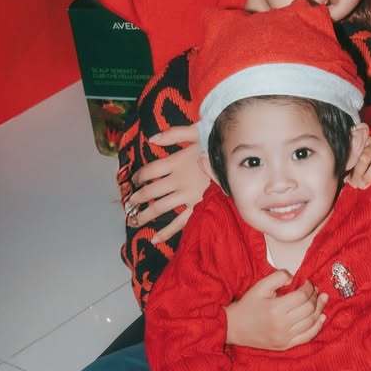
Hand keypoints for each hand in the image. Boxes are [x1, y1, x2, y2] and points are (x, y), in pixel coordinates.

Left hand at [124, 126, 208, 243]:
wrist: (242, 161)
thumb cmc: (219, 144)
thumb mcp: (197, 132)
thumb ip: (174, 133)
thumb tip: (152, 139)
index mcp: (177, 162)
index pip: (149, 171)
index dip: (138, 177)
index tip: (134, 181)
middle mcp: (178, 180)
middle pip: (150, 191)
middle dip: (136, 199)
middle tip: (129, 205)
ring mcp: (187, 195)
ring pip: (159, 208)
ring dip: (144, 215)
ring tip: (133, 220)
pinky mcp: (198, 207)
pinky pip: (179, 222)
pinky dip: (166, 232)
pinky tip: (154, 239)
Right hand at [225, 272, 326, 350]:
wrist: (234, 327)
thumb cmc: (247, 306)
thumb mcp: (260, 286)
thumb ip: (278, 277)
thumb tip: (294, 278)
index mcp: (275, 309)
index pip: (302, 296)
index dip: (309, 287)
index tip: (308, 283)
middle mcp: (281, 325)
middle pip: (309, 309)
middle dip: (315, 297)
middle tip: (316, 290)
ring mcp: (284, 337)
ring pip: (311, 322)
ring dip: (320, 309)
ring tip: (323, 299)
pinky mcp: (285, 345)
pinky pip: (307, 337)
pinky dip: (317, 327)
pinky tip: (322, 317)